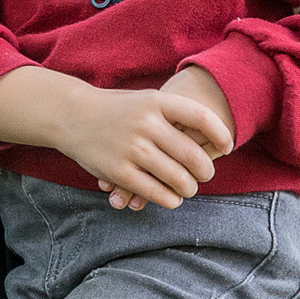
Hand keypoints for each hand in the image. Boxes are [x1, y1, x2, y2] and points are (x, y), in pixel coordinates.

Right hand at [97, 67, 237, 209]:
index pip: (201, 117)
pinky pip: (155, 192)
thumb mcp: (146, 100)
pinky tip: (172, 198)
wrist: (72, 115)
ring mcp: (131, 148)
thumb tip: (215, 138)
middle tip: (206, 175)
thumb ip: (175, 115)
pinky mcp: (118, 171)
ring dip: (189, 188)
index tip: (227, 146)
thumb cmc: (119, 110)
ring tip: (189, 188)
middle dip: (206, 171)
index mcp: (156, 101)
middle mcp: (145, 123)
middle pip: (193, 155)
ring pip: (177, 178)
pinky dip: (170, 199)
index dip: (220, 134)